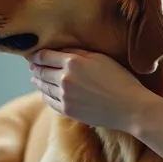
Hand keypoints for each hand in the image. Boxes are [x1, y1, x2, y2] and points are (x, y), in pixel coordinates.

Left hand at [28, 48, 161, 132]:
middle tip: (32, 65)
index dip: (36, 55)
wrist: (131, 108)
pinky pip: (49, 101)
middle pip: (40, 71)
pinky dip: (45, 95)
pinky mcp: (67, 111)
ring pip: (43, 87)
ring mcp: (65, 96)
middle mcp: (65, 79)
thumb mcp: (100, 58)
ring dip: (37, 81)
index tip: (32, 54)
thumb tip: (59, 50)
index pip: (44, 56)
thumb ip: (78, 52)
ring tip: (35, 78)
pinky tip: (45, 92)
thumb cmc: (120, 79)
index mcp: (73, 62)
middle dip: (35, 67)